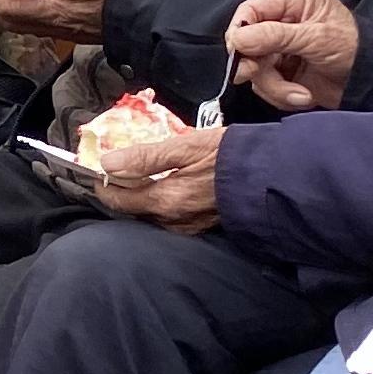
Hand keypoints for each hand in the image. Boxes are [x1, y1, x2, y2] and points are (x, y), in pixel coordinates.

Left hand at [93, 125, 223, 230]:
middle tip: (119, 171)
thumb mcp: (187, 146)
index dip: (103, 185)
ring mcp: (189, 227)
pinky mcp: (202, 227)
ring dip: (142, 198)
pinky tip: (168, 188)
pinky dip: (162, 204)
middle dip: (122, 192)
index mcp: (166, 200)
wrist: (275, 174)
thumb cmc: (232, 155)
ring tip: (142, 177)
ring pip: (151, 215)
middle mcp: (173, 221)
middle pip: (133, 210)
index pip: (117, 200)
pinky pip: (170, 218)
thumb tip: (107, 163)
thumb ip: (145, 157)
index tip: (98, 170)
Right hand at [227, 0, 360, 112]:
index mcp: (295, 1)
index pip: (251, 10)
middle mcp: (284, 22)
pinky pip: (265, 85)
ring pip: (254, 68)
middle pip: (247, 42)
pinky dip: (281, 95)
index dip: (240, 31)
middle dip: (256, 65)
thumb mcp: (315, 38)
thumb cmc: (355, 50)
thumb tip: (237, 39)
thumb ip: (274, 36)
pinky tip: (303, 95)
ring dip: (274, 85)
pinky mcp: (284, 73)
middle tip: (256, 74)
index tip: (239, 52)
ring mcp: (282, 49)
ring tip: (299, 93)